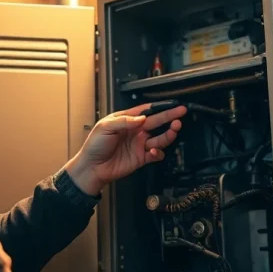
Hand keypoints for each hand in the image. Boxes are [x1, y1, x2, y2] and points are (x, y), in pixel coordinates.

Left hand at [65, 102, 186, 194]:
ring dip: (168, 133)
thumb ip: (125, 121)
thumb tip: (142, 118)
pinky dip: (159, 153)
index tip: (171, 104)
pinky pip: (155, 154)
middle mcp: (135, 131)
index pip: (146, 111)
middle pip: (156, 122)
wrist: (92, 167)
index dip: (159, 107)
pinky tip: (155, 150)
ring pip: (159, 138)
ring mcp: (139, 145)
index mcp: (126, 120)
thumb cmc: (95, 145)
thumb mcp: (105, 127)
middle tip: (181, 112)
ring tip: (175, 128)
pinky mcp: (141, 158)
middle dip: (169, 117)